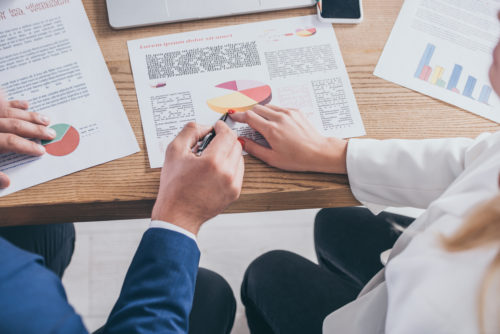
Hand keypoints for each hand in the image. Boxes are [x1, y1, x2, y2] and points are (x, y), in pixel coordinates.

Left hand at [0, 95, 55, 188]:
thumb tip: (8, 182)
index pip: (11, 142)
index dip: (27, 147)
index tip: (41, 151)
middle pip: (14, 125)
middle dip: (35, 130)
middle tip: (51, 133)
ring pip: (9, 111)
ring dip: (30, 115)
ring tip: (46, 120)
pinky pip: (0, 101)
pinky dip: (13, 101)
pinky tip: (26, 103)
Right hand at [151, 121, 243, 234]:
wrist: (178, 215)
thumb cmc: (174, 186)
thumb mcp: (174, 151)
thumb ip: (190, 131)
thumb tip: (205, 127)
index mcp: (213, 162)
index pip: (227, 135)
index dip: (222, 127)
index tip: (216, 126)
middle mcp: (227, 173)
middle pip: (236, 144)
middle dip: (225, 139)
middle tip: (212, 140)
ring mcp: (233, 184)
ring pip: (239, 158)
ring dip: (229, 152)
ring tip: (212, 156)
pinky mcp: (235, 193)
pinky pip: (238, 171)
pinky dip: (230, 165)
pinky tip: (216, 168)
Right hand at [230, 104, 347, 173]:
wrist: (319, 152)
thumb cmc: (298, 158)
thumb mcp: (272, 158)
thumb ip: (254, 148)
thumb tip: (241, 141)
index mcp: (271, 130)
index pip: (249, 116)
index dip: (239, 116)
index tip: (234, 116)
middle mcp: (279, 118)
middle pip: (256, 108)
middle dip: (249, 114)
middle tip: (247, 122)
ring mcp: (288, 113)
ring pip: (268, 106)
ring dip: (261, 113)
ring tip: (262, 123)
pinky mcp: (296, 111)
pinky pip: (279, 107)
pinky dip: (273, 112)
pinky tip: (276, 123)